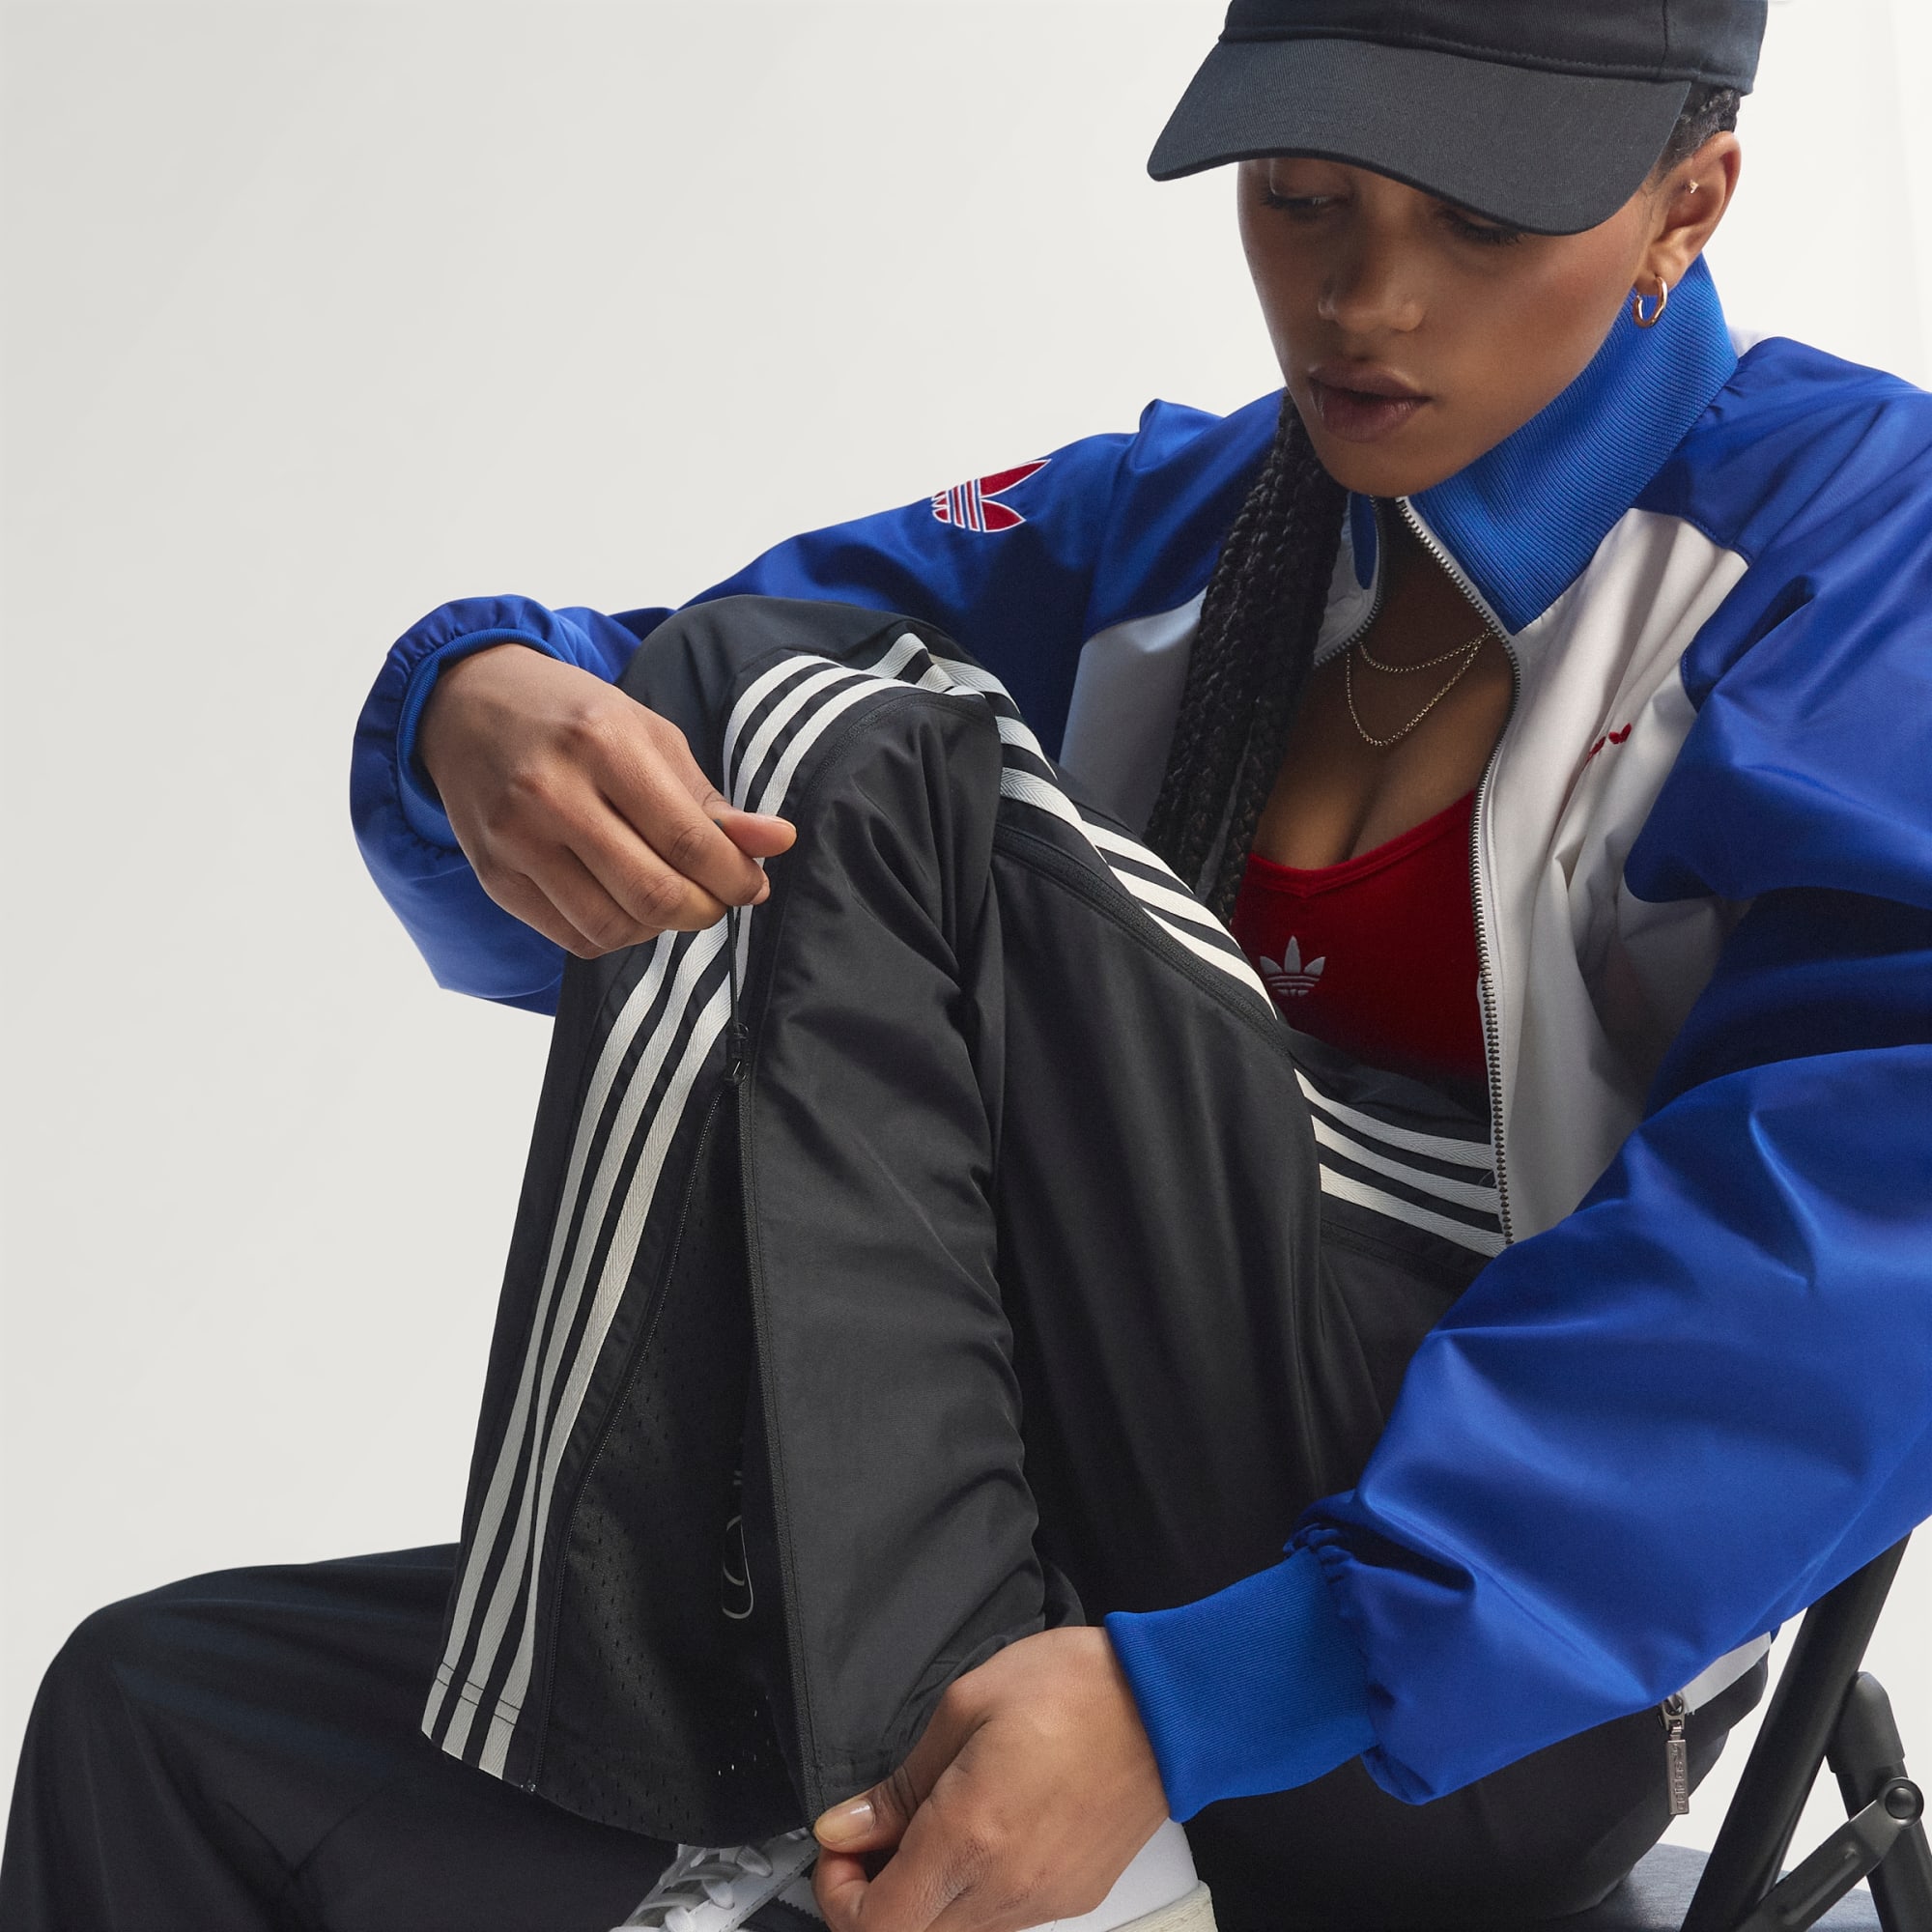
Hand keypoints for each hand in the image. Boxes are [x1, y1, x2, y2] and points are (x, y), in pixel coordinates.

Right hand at [417, 644, 794, 956]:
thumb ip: (710, 800)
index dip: (735, 877)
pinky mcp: (494, 877)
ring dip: (661, 927)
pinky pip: (573, 937)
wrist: (465, 705)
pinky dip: (617, 934)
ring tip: (672, 897)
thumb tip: (778, 843)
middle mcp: (552, 793)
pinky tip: (626, 904)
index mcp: (603, 743)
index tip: (753, 884)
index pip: (688, 840)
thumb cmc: (573, 718)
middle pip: (653, 893)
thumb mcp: (648, 735)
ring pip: (613, 925)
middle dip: (705, 909)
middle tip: (718, 898)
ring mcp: (516, 840)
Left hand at [811, 1628, 1169, 1931]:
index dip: (837, 1895)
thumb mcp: (966, 1706)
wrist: (1168, 1705)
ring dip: (922, 1901)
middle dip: (872, 1901)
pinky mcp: (1073, 1899)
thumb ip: (900, 1783)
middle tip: (870, 1842)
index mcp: (969, 1837)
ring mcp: (1044, 1902)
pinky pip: (999, 1921)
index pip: (875, 1926)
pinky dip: (968, 1896)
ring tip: (924, 1831)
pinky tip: (976, 1837)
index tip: (839, 1847)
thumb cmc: (1076, 1689)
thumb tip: (847, 1826)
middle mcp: (1005, 1888)